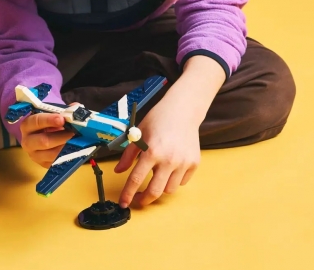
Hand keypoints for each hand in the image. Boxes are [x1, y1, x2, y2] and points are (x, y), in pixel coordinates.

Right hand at [19, 112, 74, 167]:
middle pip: (43, 141)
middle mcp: (28, 142)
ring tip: (78, 141)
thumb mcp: (53, 115)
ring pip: (52, 154)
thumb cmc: (49, 124)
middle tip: (74, 132)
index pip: (35, 121)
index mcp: (27, 125)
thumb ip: (63, 111)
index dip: (49, 120)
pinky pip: (57, 162)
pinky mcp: (44, 165)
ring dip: (67, 147)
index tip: (62, 119)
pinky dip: (68, 156)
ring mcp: (35, 155)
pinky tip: (76, 149)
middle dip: (61, 136)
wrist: (45, 138)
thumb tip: (75, 108)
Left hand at [114, 56, 224, 207]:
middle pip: (154, 192)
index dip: (128, 194)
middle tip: (139, 199)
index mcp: (151, 151)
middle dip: (144, 199)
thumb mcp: (138, 134)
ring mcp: (183, 162)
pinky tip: (169, 170)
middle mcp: (169, 159)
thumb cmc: (158, 119)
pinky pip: (182, 182)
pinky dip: (173, 180)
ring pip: (169, 190)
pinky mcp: (194, 163)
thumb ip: (128, 155)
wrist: (183, 110)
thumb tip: (118, 171)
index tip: (123, 203)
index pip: (136, 179)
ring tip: (155, 178)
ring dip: (160, 189)